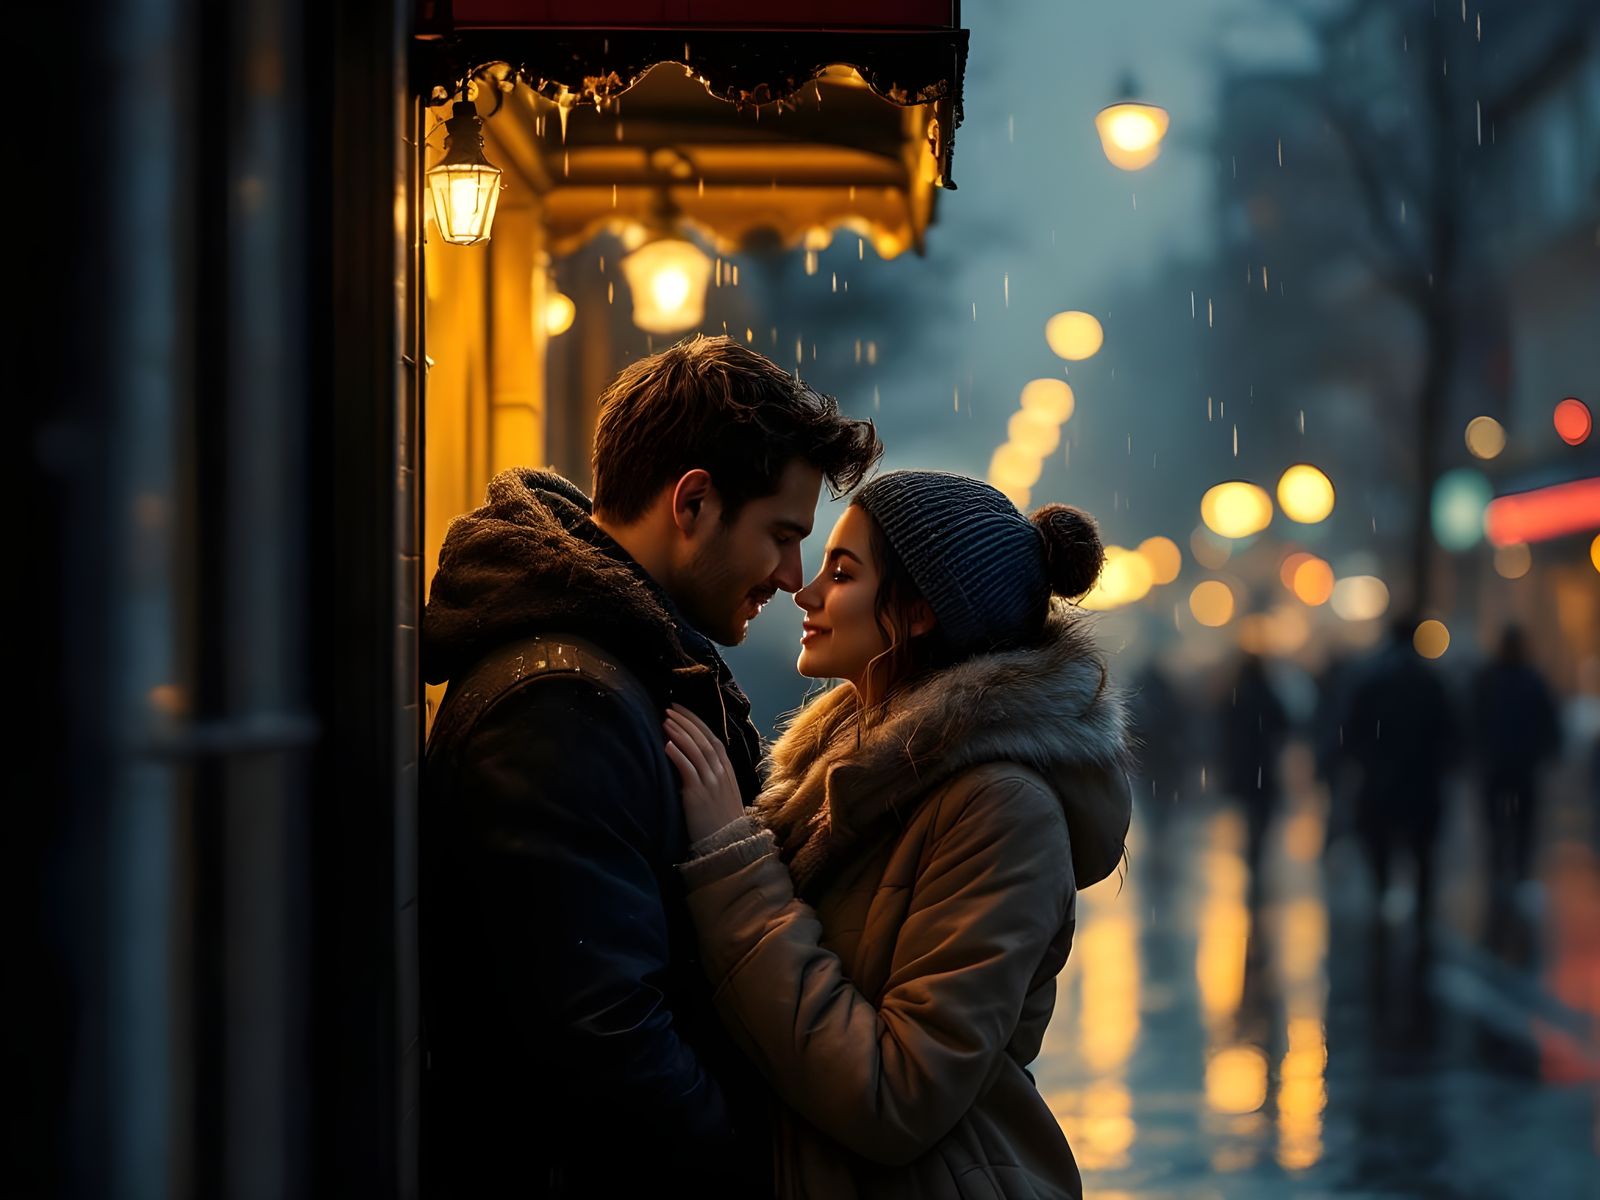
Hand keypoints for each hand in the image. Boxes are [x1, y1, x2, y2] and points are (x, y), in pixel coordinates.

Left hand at [664, 703, 745, 843]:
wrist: (728, 846)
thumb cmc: (721, 821)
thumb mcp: (722, 793)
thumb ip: (713, 776)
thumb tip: (694, 762)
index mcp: (727, 770)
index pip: (712, 738)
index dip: (696, 722)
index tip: (681, 709)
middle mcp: (721, 772)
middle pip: (703, 739)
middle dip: (686, 721)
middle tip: (669, 707)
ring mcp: (711, 783)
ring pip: (696, 750)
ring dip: (680, 733)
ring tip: (665, 720)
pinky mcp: (698, 795)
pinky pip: (688, 769)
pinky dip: (678, 755)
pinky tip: (666, 744)